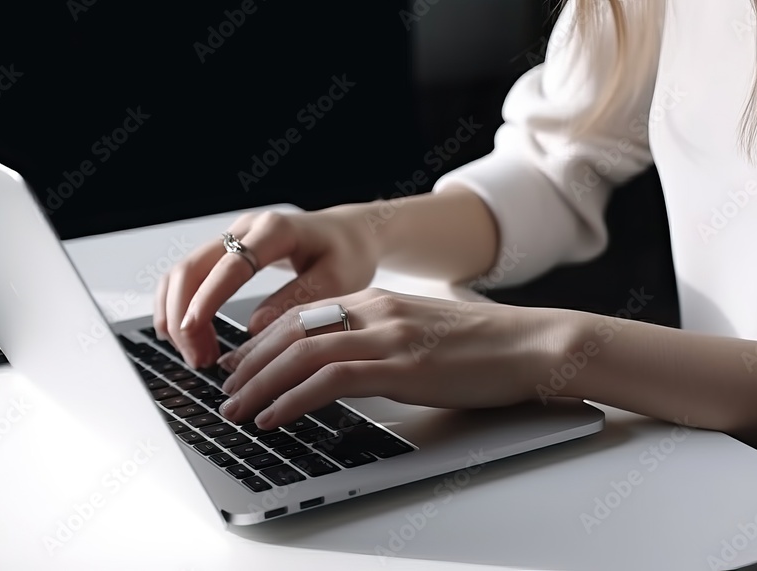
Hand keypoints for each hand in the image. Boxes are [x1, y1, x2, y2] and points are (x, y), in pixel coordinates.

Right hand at [153, 208, 379, 367]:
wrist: (349, 234)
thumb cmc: (347, 254)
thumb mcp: (337, 280)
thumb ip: (298, 300)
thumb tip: (255, 328)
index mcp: (275, 231)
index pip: (229, 265)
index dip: (207, 298)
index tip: (191, 330)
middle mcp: (245, 229)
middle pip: (191, 268)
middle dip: (184, 316)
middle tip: (199, 359)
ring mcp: (231, 238)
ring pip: (183, 274)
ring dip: (178, 316)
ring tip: (198, 356)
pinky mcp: (225, 253)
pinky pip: (188, 278)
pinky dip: (180, 308)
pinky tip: (189, 337)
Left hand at [216, 288, 575, 428]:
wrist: (531, 344)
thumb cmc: (482, 345)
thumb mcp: (419, 331)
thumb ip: (379, 339)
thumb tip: (345, 367)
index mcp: (376, 299)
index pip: (300, 316)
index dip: (261, 340)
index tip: (239, 363)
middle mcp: (374, 310)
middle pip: (291, 331)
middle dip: (249, 363)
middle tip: (225, 390)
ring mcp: (387, 335)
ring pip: (301, 353)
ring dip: (260, 383)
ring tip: (236, 409)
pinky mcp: (401, 366)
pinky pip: (330, 380)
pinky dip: (293, 398)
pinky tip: (274, 416)